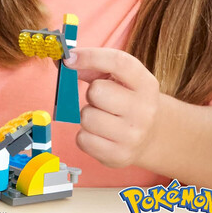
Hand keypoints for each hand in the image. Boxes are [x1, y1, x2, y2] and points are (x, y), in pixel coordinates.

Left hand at [64, 48, 159, 167]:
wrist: (151, 136)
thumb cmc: (125, 100)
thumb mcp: (118, 78)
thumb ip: (92, 66)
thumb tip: (60, 60)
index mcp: (145, 84)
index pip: (119, 62)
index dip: (90, 56)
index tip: (69, 58)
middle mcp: (144, 109)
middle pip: (96, 92)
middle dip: (91, 94)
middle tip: (100, 100)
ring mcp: (133, 135)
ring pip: (87, 117)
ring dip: (87, 115)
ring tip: (101, 117)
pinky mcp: (120, 156)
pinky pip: (83, 140)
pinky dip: (85, 136)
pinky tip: (99, 134)